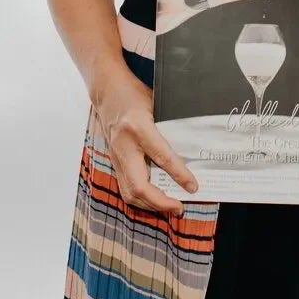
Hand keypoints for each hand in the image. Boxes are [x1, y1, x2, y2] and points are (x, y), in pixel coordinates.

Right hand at [92, 66, 199, 215]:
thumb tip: (191, 149)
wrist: (106, 90)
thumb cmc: (133, 94)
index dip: (179, 175)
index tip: (193, 187)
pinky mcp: (113, 161)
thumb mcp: (156, 104)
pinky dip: (141, 198)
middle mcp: (124, 146)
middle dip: (160, 203)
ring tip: (170, 207)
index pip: (161, 157)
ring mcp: (115, 156)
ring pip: (129, 192)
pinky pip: (125, 187)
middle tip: (179, 207)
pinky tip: (155, 199)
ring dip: (150, 205)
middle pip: (139, 186)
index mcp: (137, 127)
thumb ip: (169, 127)